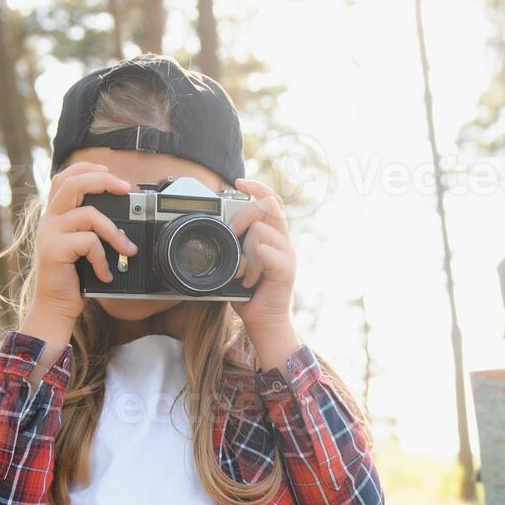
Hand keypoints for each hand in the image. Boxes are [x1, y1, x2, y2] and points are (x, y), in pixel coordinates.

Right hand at [30, 161, 139, 321]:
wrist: (56, 306)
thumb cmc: (73, 277)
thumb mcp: (83, 247)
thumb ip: (92, 228)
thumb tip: (124, 217)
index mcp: (55, 215)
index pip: (64, 178)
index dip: (86, 169)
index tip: (109, 172)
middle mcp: (49, 219)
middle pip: (73, 183)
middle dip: (102, 180)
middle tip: (126, 189)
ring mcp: (50, 233)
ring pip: (89, 215)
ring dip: (114, 232)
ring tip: (127, 250)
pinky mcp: (54, 249)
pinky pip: (89, 242)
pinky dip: (103, 258)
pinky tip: (104, 273)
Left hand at [228, 177, 296, 337]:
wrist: (264, 323)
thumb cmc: (249, 295)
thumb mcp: (238, 263)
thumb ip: (235, 244)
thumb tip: (218, 228)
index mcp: (273, 237)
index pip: (272, 201)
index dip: (257, 187)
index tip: (238, 182)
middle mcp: (283, 242)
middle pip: (269, 206)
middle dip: (244, 214)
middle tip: (233, 232)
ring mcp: (287, 255)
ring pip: (260, 230)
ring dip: (244, 251)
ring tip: (242, 272)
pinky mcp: (286, 269)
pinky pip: (263, 252)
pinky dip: (250, 266)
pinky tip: (248, 280)